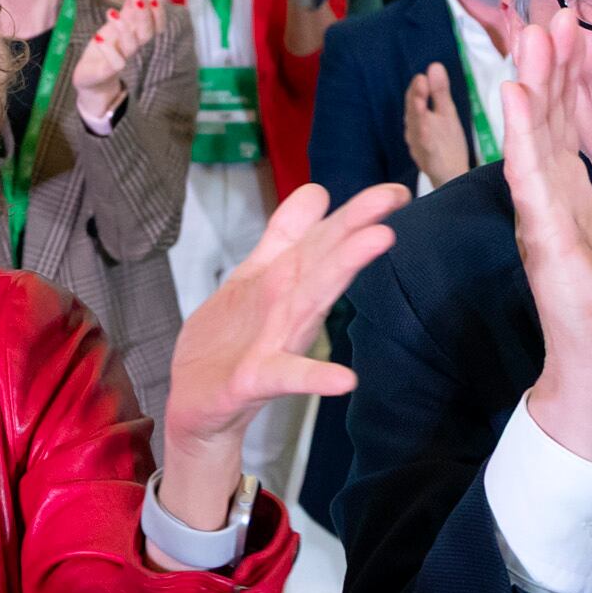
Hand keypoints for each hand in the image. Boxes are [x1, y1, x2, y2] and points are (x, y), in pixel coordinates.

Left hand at [68, 0, 158, 129]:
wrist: (91, 77)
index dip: (158, 15)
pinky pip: (115, 63)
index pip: (156, 27)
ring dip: (123, 29)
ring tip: (110, 12)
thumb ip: (127, 9)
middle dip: (143, 16)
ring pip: (131, 47)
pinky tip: (98, 38)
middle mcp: (131, 48)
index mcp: (136, 36)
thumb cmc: (108, 48)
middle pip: (146, 34)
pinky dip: (108, 50)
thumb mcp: (117, 25)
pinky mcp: (107, 72)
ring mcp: (121, 60)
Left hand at [159, 181, 403, 531]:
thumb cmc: (233, 339)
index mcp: (287, 281)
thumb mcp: (255, 275)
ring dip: (341, 269)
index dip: (353, 212)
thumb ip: (286, 234)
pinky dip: (315, 377)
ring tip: (378, 240)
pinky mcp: (255, 379)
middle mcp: (290, 309)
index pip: (322, 239)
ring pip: (310, 299)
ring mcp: (276, 343)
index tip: (396, 190)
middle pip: (324, 261)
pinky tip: (346, 379)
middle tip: (393, 196)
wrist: (195, 402)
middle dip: (354, 226)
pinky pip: (287, 376)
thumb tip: (319, 191)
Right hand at [406, 64, 470, 187]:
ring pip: (416, 130)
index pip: (415, 98)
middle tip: (420, 83)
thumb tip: (434, 65)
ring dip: (418, 117)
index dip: (417, 89)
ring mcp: (421, 146)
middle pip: (413, 112)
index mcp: (420, 116)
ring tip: (420, 104)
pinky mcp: (430, 161)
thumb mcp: (445, 112)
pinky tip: (427, 133)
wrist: (451, 174)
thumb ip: (439, 91)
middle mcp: (416, 130)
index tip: (422, 77)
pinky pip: (426, 151)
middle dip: (416, 98)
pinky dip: (425, 142)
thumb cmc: (445, 142)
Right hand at [504, 20, 591, 466]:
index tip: (576, 23)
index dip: (569, 72)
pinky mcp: (543, 235)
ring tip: (531, 32)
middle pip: (546, 117)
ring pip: (533, 135)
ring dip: (530, 82)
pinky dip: (523, 133)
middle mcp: (548, 197)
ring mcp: (541, 214)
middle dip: (548, 62)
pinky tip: (517, 94)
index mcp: (570, 195)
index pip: (565, 121)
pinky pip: (530, 175)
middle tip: (551, 8)